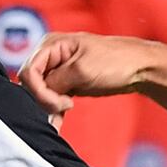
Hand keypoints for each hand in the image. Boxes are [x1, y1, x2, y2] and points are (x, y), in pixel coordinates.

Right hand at [18, 32, 157, 117]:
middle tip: (64, 108)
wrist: (138, 68)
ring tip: (61, 119)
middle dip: (44, 100)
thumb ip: (54, 82)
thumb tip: (37, 96)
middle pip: (31, 83)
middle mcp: (50, 55)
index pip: (28, 72)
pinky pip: (50, 98)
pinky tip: (59, 122)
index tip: (62, 102)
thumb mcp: (81, 70)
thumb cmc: (115, 61)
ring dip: (48, 108)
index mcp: (50, 44)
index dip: (39, 92)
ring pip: (39, 93)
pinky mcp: (66, 82)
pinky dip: (53, 111)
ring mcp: (57, 69)